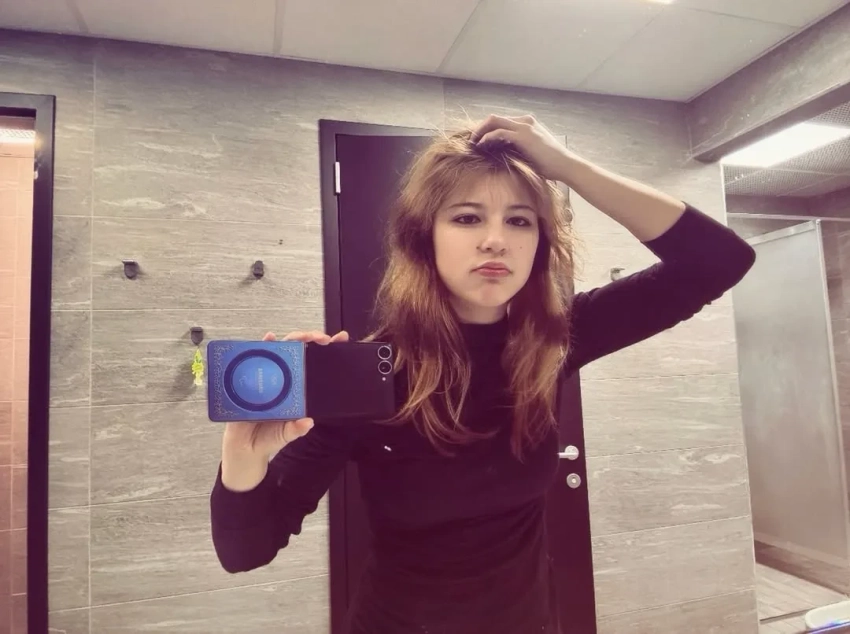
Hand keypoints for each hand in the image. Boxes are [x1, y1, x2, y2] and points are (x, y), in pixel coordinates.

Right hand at [221, 329, 349, 460]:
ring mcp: (267, 375)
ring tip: (302, 337)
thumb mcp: (287, 434)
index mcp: (296, 389)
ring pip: (280, 350)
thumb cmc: (269, 437)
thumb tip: (308, 422)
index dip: (326, 351)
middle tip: (322, 339)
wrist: (244, 447)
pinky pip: (255, 357)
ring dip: (291, 339)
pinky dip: (262, 345)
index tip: (341, 339)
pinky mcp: (250, 376)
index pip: (313, 365)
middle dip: (311, 338)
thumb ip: (297, 429)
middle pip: (298, 352)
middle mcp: (283, 378)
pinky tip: (269, 339)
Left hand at [471, 114, 573, 181]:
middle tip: (471, 141)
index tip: (478, 140)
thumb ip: (519, 149)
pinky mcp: (523, 135)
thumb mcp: (532, 152)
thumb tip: (503, 156)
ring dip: (480, 131)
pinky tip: (481, 145)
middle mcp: (525, 121)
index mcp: (527, 123)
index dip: (487, 129)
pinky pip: (499, 132)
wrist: (565, 166)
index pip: (501, 121)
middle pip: (495, 118)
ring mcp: (524, 126)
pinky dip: (487, 137)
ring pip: (494, 121)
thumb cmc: (551, 164)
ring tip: (472, 143)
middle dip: (480, 128)